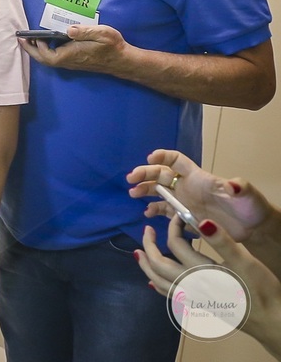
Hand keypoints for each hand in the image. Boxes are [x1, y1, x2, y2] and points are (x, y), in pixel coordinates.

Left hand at [18, 23, 124, 72]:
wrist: (122, 60)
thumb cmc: (112, 46)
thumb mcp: (101, 34)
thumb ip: (84, 31)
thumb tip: (69, 30)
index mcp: (71, 55)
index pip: (47, 55)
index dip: (37, 47)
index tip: (31, 36)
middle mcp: (68, 61)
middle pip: (44, 59)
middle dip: (31, 50)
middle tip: (21, 38)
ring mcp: (71, 63)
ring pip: (48, 60)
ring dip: (37, 51)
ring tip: (30, 39)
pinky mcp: (74, 61)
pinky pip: (54, 58)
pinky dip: (46, 51)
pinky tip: (45, 42)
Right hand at [128, 149, 271, 242]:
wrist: (253, 227)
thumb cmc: (249, 206)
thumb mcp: (246, 194)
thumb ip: (237, 187)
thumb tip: (231, 184)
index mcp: (198, 177)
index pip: (176, 161)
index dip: (163, 156)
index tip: (151, 158)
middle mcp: (187, 187)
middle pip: (161, 175)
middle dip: (145, 174)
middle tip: (131, 178)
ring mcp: (184, 202)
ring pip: (159, 192)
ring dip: (145, 190)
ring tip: (134, 193)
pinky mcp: (185, 217)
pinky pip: (165, 211)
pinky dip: (154, 211)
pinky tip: (147, 213)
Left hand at [139, 217, 280, 354]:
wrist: (272, 321)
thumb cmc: (260, 289)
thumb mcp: (245, 261)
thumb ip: (221, 241)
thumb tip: (201, 220)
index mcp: (200, 271)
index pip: (175, 245)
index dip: (173, 226)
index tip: (179, 214)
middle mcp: (191, 286)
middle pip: (159, 266)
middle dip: (148, 246)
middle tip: (146, 230)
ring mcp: (194, 299)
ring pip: (160, 283)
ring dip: (147, 266)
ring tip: (139, 254)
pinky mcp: (200, 307)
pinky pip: (171, 296)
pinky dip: (158, 285)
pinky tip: (154, 284)